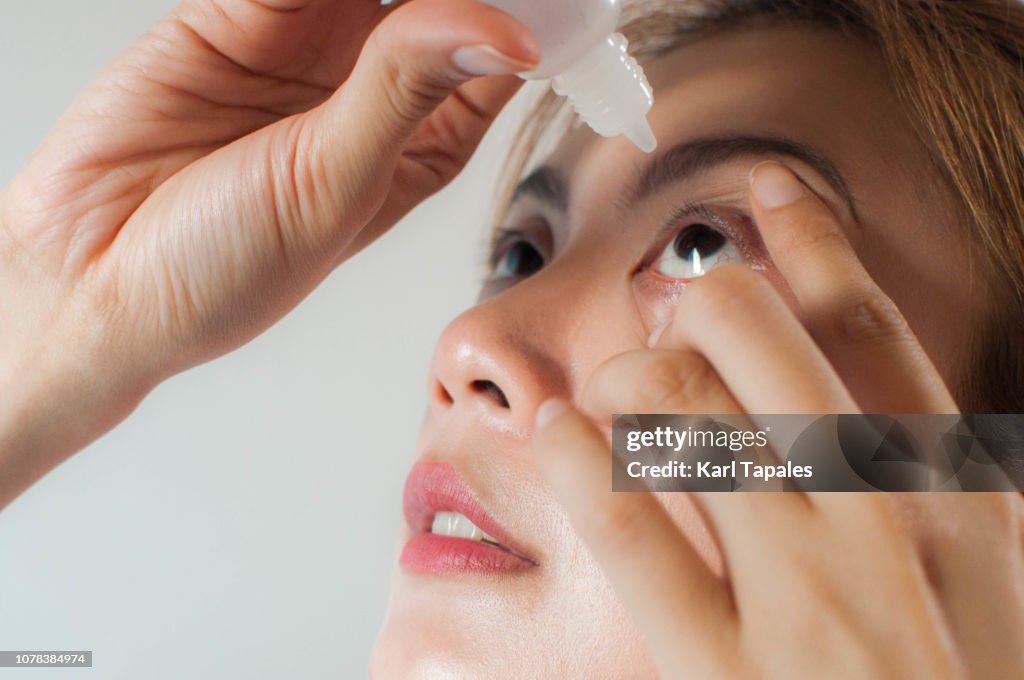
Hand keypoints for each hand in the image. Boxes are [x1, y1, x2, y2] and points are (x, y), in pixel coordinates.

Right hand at [0, 0, 537, 506]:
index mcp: (420, 143)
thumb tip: (502, 32)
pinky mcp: (236, 11)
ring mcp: (306, 42)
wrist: (88, 277)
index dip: (528, 16)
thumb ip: (407, 94)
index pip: (495, 59)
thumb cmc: (223, 272)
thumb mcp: (333, 188)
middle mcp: (373, 87)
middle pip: (440, 2)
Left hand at [532, 162, 1023, 677]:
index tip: (764, 192)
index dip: (807, 239)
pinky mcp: (726, 672)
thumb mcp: (1000, 583)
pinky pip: (632, 531)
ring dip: (630, 369)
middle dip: (697, 303)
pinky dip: (581, 462)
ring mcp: (805, 597)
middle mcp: (882, 524)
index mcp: (961, 496)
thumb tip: (874, 402)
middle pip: (751, 337)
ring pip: (678, 407)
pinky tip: (561, 434)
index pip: (865, 323)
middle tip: (675, 318)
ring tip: (616, 385)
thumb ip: (942, 486)